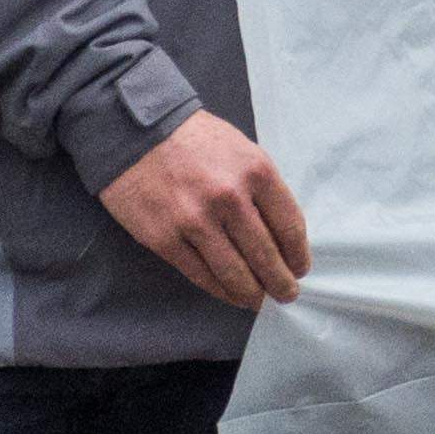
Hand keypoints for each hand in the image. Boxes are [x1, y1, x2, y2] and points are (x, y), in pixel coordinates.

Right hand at [101, 107, 311, 308]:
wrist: (133, 132)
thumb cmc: (194, 139)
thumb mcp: (242, 150)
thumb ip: (262, 188)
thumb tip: (280, 231)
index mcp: (257, 172)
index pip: (289, 226)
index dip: (298, 254)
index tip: (301, 268)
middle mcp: (230, 198)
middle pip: (265, 255)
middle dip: (280, 281)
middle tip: (287, 294)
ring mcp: (195, 221)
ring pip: (234, 272)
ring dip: (252, 293)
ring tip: (260, 301)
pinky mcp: (164, 239)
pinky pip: (200, 274)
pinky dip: (219, 290)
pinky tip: (230, 295)